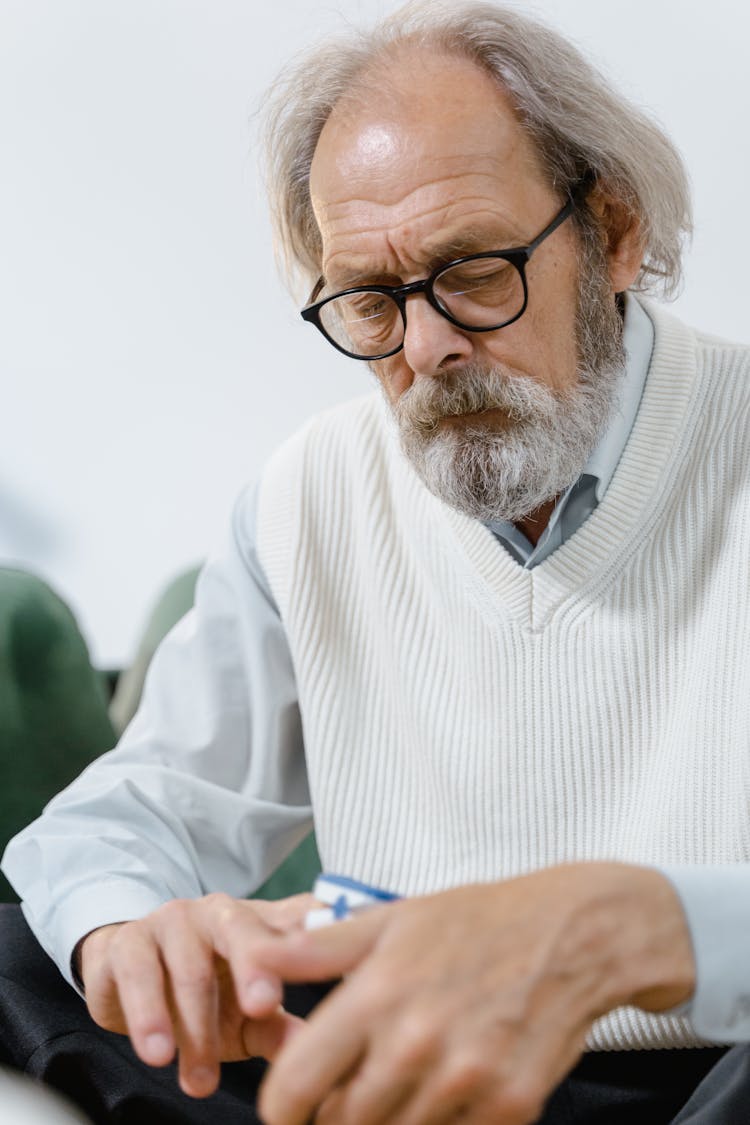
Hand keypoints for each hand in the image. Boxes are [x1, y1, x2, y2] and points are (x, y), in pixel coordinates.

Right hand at [79, 892, 317, 1097]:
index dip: (314, 933)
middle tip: (263, 1007)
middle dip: (254, 967)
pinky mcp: (128, 941)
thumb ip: (278, 1030)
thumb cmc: (206, 996)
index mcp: (258, 922)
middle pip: (241, 930)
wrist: (129, 977)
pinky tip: (158, 1053)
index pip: (294, 918)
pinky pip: (137, 972)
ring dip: (195, 1026)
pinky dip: (147, 1015)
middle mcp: (218, 912)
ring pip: (188, 966)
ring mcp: (172, 921)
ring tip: (201, 1080)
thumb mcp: (245, 1020)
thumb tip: (312, 1048)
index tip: (335, 960)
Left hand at [255, 864, 694, 1123]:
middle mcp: (416, 1044)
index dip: (280, 1111)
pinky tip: (445, 1090)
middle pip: (343, 1123)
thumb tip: (257, 958)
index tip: (287, 1111)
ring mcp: (466, 1081)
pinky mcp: (511, 1107)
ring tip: (398, 1085)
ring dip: (386, 1121)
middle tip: (347, 1094)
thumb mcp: (392, 919)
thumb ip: (319, 950)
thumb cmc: (476, 921)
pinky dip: (440, 1123)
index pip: (297, 1085)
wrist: (572, 934)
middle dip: (333, 1117)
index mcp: (378, 995)